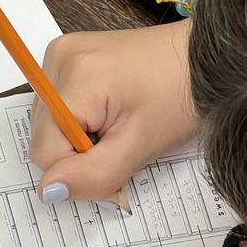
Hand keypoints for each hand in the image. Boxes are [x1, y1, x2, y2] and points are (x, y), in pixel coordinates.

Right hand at [29, 20, 196, 203]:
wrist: (203, 61)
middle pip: (43, 136)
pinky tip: (108, 111)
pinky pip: (57, 106)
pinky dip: (79, 119)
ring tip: (118, 121)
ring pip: (49, 125)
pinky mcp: (68, 57)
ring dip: (79, 135)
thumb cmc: (180, 95)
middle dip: (79, 150)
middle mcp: (59, 59)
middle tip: (121, 138)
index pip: (44, 151)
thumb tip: (48, 191)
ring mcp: (61, 55)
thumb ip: (92, 175)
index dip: (79, 167)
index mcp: (76, 77)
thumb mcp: (140, 146)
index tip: (116, 156)